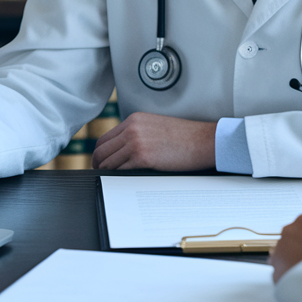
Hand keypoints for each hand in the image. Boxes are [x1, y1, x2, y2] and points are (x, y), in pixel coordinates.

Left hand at [91, 112, 216, 170]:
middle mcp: (132, 128)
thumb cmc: (185, 137)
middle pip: (101, 150)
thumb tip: (123, 150)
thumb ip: (138, 133)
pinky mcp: (142, 157)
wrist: (203, 141)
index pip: (105, 138)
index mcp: (134, 120)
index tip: (101, 163)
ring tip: (111, 180)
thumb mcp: (156, 126)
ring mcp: (135, 142)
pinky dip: (117, 177)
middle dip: (98, 164)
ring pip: (107, 161)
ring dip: (106, 172)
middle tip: (100, 174)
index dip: (100, 154)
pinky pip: (119, 170)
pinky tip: (121, 181)